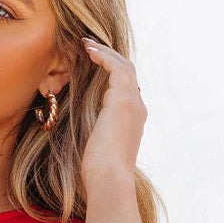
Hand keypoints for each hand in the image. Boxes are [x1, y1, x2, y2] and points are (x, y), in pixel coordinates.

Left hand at [79, 37, 146, 185]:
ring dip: (105, 52)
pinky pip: (116, 67)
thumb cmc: (100, 172)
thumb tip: (89, 135)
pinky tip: (88, 51)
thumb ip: (98, 135)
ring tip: (86, 43)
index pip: (126, 88)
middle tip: (90, 46)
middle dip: (110, 57)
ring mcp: (133, 103)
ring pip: (124, 66)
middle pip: (128, 72)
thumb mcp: (100, 149)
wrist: (109, 179)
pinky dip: (103, 56)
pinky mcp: (123, 100)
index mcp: (134, 120)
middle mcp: (137, 108)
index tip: (95, 63)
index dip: (112, 72)